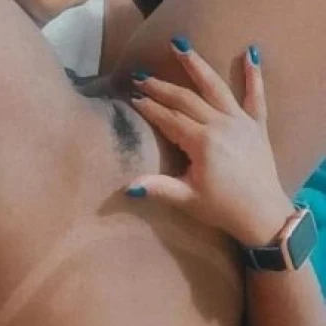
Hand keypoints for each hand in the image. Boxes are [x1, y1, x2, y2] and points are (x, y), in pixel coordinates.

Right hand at [127, 38, 294, 245]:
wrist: (262, 214)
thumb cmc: (222, 208)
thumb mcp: (187, 199)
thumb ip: (158, 188)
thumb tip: (127, 187)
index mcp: (202, 142)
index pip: (169, 118)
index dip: (149, 107)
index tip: (133, 97)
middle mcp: (221, 125)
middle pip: (186, 99)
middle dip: (161, 87)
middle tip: (142, 77)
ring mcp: (241, 122)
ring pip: (215, 87)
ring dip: (196, 66)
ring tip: (181, 47)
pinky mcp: (257, 126)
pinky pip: (257, 96)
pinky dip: (254, 76)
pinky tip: (251, 55)